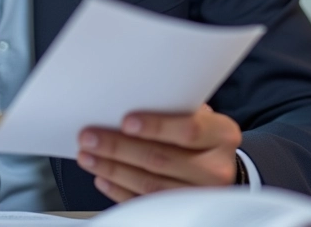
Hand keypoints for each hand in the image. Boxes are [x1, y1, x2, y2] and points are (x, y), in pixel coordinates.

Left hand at [76, 105, 241, 202]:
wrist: (221, 164)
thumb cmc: (202, 131)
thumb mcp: (198, 113)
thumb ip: (173, 106)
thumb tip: (128, 98)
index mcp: (222, 135)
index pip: (189, 130)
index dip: (155, 126)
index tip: (125, 121)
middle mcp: (216, 168)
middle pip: (161, 159)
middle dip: (119, 147)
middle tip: (89, 138)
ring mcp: (201, 195)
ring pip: (150, 185)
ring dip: (113, 169)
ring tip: (88, 156)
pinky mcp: (185, 212)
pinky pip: (147, 204)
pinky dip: (120, 191)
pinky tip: (102, 177)